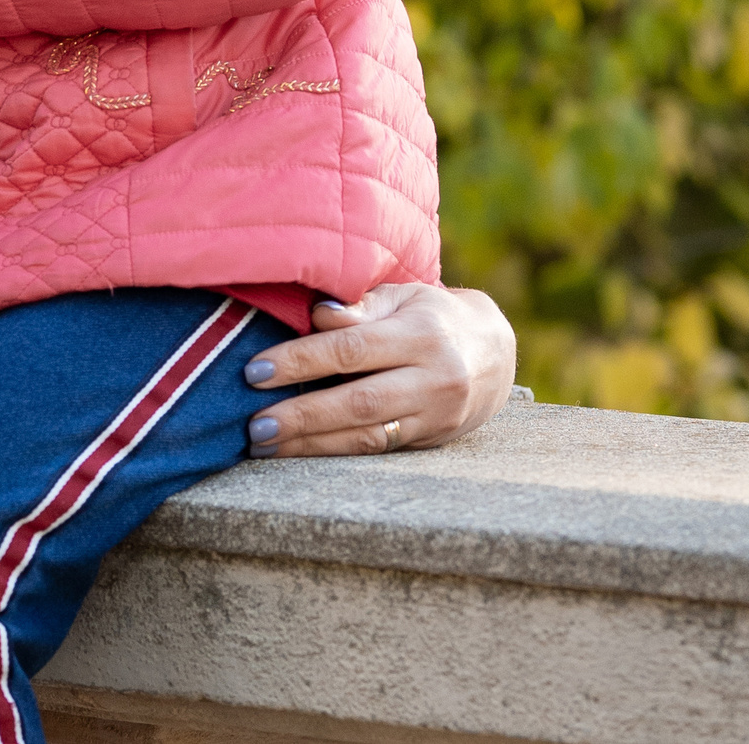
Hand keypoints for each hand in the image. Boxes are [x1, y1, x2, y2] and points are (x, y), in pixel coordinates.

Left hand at [238, 283, 517, 457]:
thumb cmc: (431, 315)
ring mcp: (437, 416)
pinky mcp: (432, 441)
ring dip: (310, 444)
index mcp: (422, 334)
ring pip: (367, 436)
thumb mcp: (402, 296)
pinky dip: (333, 453)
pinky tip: (296, 452)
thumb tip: (318, 316)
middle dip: (301, 416)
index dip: (301, 361)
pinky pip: (377, 450)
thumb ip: (361, 306)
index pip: (352, 350)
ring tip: (262, 445)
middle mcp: (435, 379)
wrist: (494, 354)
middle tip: (254, 425)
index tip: (255, 371)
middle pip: (358, 402)